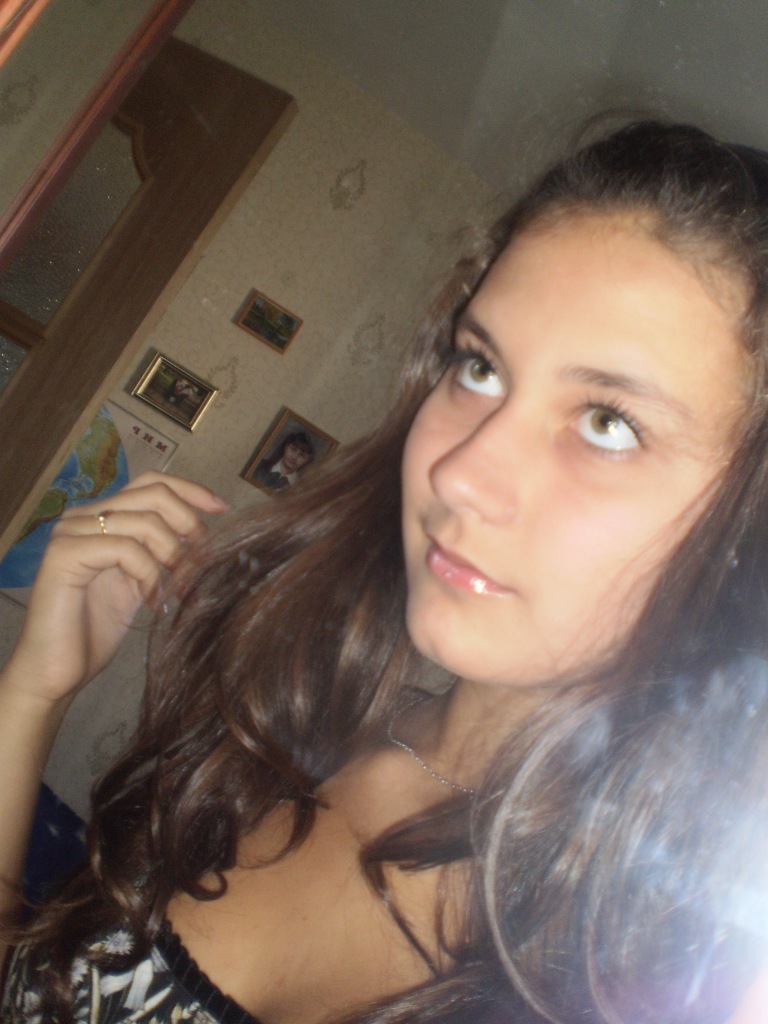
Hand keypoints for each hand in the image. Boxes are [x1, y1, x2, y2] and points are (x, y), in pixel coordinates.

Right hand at [0, 472, 227, 712]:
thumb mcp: (139, 582)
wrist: (55, 673)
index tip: (221, 510)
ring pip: (144, 521)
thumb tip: (202, 535)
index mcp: (100, 518)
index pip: (150, 482)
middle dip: (189, 524)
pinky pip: (126, 549)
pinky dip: (150, 574)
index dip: (190, 490)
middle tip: (201, 561)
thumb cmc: (95, 632)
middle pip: (152, 494)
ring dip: (174, 555)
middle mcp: (82, 517)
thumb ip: (160, 553)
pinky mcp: (64, 555)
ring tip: (178, 589)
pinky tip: (152, 601)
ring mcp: (70, 533)